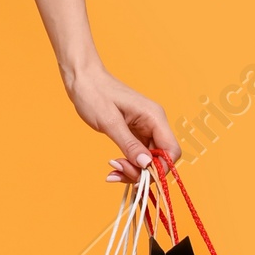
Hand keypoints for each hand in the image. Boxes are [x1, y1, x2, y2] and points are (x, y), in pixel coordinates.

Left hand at [66, 62, 178, 182]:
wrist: (82, 78)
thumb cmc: (94, 93)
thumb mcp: (110, 122)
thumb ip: (129, 144)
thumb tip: (146, 165)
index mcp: (154, 117)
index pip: (171, 151)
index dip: (160, 169)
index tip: (139, 176)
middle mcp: (154, 123)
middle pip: (161, 159)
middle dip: (142, 171)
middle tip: (118, 174)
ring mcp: (145, 128)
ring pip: (149, 159)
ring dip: (133, 170)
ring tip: (112, 173)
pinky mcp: (135, 132)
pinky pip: (138, 154)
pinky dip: (128, 163)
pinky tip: (114, 167)